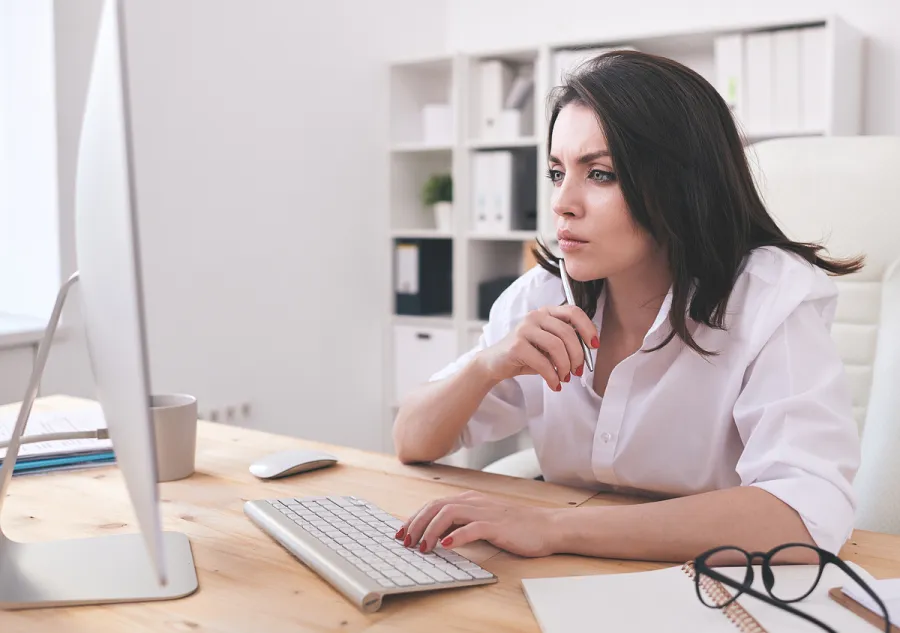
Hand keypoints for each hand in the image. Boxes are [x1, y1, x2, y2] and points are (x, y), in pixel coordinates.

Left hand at [394, 491, 559, 557]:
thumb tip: (437, 535)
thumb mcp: (483, 522)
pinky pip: (473, 527)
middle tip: (404, 542)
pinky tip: (447, 545)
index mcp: (470, 500)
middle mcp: (474, 502)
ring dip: (431, 530)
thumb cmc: (516, 527)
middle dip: (416, 523)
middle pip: (436, 506)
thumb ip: (461, 524)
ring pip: (449, 513)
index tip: (401, 533)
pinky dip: (458, 535)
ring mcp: (486, 512)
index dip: (415, 518)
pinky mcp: (497, 525)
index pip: (434, 504)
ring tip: (422, 547)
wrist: (547, 526)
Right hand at [475, 304, 597, 391]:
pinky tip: (554, 384)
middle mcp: (535, 316)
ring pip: (557, 346)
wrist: (495, 363)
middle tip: (577, 370)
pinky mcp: (516, 346)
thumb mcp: (548, 345)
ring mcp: (524, 329)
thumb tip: (589, 350)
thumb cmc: (526, 354)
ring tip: (564, 377)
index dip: (588, 328)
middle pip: (567, 332)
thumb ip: (566, 342)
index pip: (574, 312)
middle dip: (577, 355)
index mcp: (546, 312)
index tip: (594, 345)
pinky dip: (553, 377)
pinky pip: (543, 362)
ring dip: (565, 367)